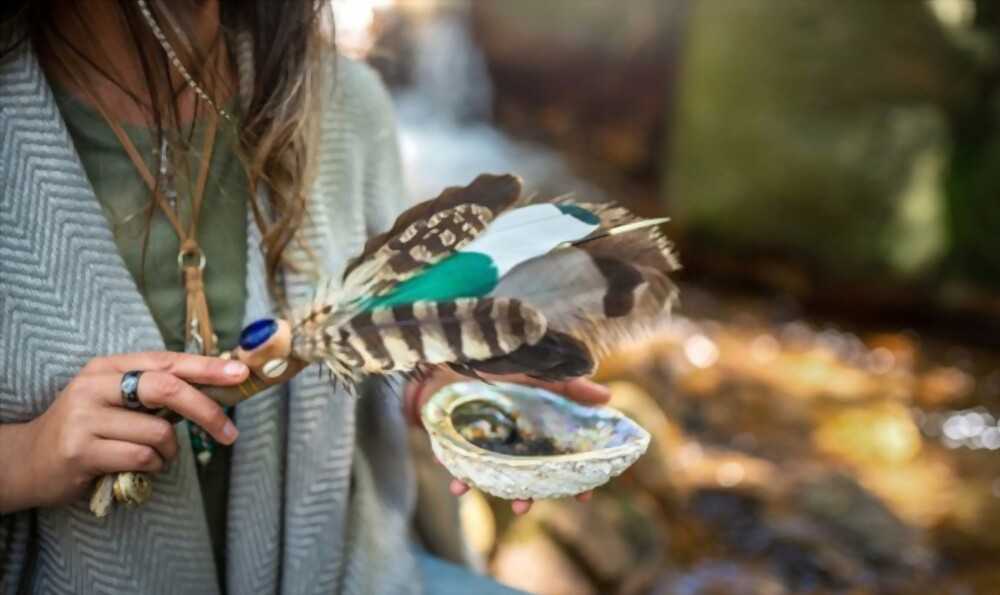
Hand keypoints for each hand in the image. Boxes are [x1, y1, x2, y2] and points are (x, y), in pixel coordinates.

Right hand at [0, 352, 247, 511]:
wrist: (28, 461)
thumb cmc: (89, 429)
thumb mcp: (117, 400)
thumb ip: (157, 392)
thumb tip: (216, 387)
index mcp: (108, 367)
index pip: (167, 361)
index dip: (207, 367)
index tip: (240, 373)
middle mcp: (94, 385)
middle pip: (166, 389)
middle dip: (205, 410)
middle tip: (229, 433)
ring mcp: (84, 417)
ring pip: (157, 432)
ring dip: (170, 452)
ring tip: (158, 457)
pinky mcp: (80, 450)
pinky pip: (141, 458)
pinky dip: (152, 467)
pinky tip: (140, 468)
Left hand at [405, 368, 610, 514]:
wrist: (462, 353)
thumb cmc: (504, 366)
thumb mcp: (540, 375)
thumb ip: (571, 387)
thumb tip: (607, 397)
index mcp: (538, 430)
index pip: (561, 461)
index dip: (575, 479)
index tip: (584, 495)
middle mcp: (515, 442)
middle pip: (527, 476)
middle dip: (527, 495)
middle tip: (523, 506)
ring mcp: (489, 444)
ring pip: (495, 477)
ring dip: (490, 490)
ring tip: (485, 496)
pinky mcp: (462, 442)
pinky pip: (461, 465)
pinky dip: (458, 475)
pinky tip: (456, 481)